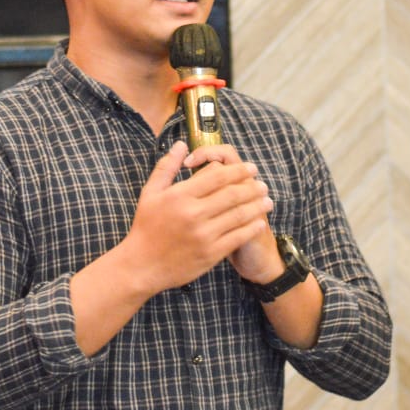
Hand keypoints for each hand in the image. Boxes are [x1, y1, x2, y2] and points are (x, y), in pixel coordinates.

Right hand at [123, 140, 272, 293]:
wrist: (141, 265)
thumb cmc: (146, 227)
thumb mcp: (150, 193)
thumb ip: (167, 166)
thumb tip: (181, 144)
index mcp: (180, 195)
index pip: (217, 176)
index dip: (238, 170)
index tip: (251, 168)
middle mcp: (193, 213)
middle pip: (232, 194)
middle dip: (252, 187)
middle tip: (262, 184)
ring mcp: (203, 235)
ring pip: (239, 215)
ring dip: (257, 206)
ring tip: (267, 201)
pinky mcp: (210, 254)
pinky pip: (237, 237)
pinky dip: (251, 228)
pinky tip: (259, 222)